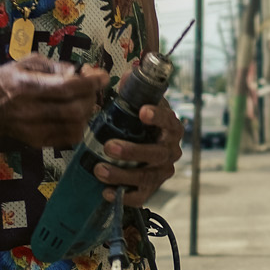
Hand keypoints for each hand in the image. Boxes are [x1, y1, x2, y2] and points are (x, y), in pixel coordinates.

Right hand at [0, 56, 107, 147]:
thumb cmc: (6, 81)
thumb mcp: (26, 63)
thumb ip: (54, 66)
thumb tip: (80, 73)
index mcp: (25, 87)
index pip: (65, 88)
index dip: (89, 83)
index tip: (103, 76)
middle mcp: (29, 111)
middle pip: (73, 110)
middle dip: (91, 97)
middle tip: (92, 88)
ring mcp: (34, 130)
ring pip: (75, 126)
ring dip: (87, 112)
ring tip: (84, 100)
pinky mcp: (38, 142)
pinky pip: (69, 138)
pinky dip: (80, 125)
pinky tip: (75, 114)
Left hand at [95, 93, 182, 207]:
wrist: (144, 153)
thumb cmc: (140, 126)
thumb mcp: (137, 106)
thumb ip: (132, 91)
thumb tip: (128, 73)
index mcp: (170, 127)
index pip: (168, 121)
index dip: (158, 116)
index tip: (142, 111)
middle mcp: (170, 151)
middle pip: (156, 153)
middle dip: (132, 151)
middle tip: (110, 146)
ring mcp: (162, 171)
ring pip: (146, 176)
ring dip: (121, 174)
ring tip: (99, 170)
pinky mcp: (151, 188)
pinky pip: (141, 196)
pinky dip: (124, 196)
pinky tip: (106, 192)